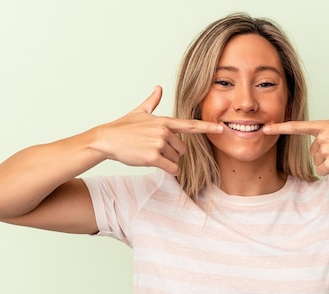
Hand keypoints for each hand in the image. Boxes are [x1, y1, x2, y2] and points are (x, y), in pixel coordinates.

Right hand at [93, 86, 222, 174]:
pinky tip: (156, 164)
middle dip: (172, 153)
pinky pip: (171, 168)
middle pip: (182, 149)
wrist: (107, 139)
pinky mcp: (153, 157)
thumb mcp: (139, 112)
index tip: (221, 128)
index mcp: (164, 121)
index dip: (207, 127)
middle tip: (155, 149)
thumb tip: (158, 88)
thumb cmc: (123, 127)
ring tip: (149, 153)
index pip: (190, 125)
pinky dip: (169, 170)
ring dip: (166, 161)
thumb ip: (152, 101)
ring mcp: (159, 144)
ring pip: (176, 159)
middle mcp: (164, 131)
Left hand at [263, 77, 328, 175]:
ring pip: (317, 161)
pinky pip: (322, 170)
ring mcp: (326, 150)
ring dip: (328, 161)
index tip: (265, 128)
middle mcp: (322, 137)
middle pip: (312, 150)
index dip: (279, 127)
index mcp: (323, 125)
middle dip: (323, 152)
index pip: (297, 127)